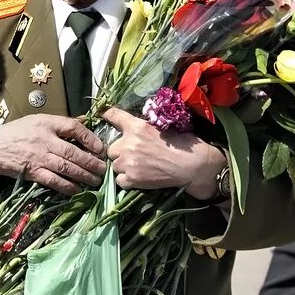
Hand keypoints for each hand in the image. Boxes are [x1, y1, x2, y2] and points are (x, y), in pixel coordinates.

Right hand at [0, 114, 105, 195]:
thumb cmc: (18, 132)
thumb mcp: (38, 120)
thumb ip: (59, 124)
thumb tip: (85, 124)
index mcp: (46, 123)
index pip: (73, 127)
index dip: (89, 137)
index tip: (100, 147)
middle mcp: (44, 140)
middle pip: (72, 151)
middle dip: (91, 161)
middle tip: (103, 168)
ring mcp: (39, 157)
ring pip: (66, 168)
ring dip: (83, 175)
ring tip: (96, 180)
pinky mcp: (33, 172)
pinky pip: (53, 181)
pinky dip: (67, 186)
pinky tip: (78, 189)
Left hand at [101, 107, 224, 197]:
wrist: (193, 165)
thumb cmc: (182, 144)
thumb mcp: (160, 127)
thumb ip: (141, 127)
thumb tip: (130, 127)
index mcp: (137, 126)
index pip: (113, 115)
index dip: (105, 114)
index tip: (101, 114)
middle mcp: (129, 143)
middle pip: (111, 148)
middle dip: (119, 151)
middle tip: (133, 154)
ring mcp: (129, 162)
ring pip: (114, 164)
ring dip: (123, 165)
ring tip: (138, 166)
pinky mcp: (133, 179)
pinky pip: (119, 180)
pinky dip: (126, 180)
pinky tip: (138, 176)